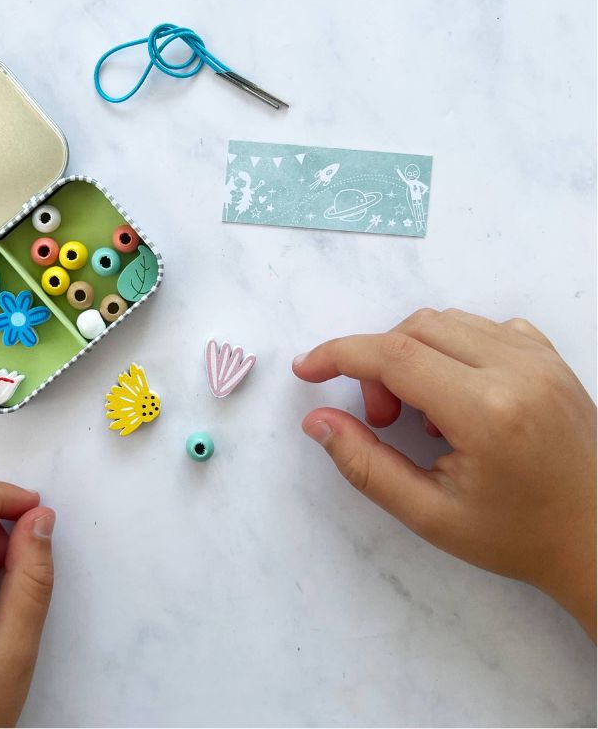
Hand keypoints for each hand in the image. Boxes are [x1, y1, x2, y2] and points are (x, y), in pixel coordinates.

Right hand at [293, 308, 595, 637]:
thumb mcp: (429, 515)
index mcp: (487, 412)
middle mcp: (517, 371)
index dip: (339, 354)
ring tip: (424, 414)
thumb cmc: (518, 536)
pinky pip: (482, 327)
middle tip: (384, 420)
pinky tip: (456, 394)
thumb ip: (365, 465)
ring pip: (446, 322)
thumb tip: (318, 420)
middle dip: (377, 366)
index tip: (308, 369)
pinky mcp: (551, 357)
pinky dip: (450, 349)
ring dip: (412, 355)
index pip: (394, 356)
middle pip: (414, 329)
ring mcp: (540, 358)